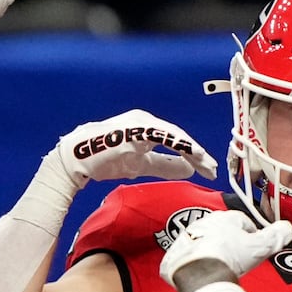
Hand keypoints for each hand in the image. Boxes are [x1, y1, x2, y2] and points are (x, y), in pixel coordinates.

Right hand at [52, 109, 218, 189]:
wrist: (78, 158)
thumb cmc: (106, 159)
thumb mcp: (141, 165)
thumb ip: (164, 166)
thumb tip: (189, 169)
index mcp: (148, 129)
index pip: (177, 142)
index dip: (194, 155)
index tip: (208, 169)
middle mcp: (147, 122)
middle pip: (179, 137)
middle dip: (198, 154)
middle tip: (213, 169)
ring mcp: (140, 123)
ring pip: (174, 134)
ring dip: (191, 150)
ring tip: (205, 163)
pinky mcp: (134, 128)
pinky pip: (161, 135)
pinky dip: (177, 143)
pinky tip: (190, 153)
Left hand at [159, 209, 291, 286]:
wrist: (198, 272)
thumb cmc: (227, 257)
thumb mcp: (259, 247)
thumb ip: (275, 237)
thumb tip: (287, 228)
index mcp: (224, 218)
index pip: (242, 220)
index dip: (251, 233)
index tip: (255, 244)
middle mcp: (203, 224)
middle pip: (221, 231)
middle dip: (231, 242)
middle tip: (239, 258)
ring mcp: (187, 238)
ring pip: (203, 242)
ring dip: (212, 251)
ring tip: (221, 267)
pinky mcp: (175, 255)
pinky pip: (186, 257)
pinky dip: (194, 263)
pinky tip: (203, 274)